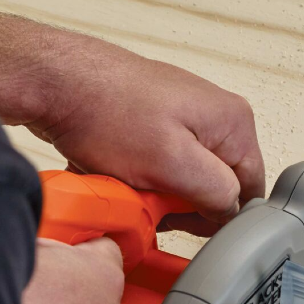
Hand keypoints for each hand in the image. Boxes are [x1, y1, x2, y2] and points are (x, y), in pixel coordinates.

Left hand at [0, 0, 263, 232]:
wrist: (55, 80)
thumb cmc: (107, 111)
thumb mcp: (173, 165)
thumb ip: (216, 193)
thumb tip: (232, 212)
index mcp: (232, 122)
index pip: (248, 190)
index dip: (216, 217)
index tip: (183, 222)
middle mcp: (212, 115)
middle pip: (212, 185)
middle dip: (179, 203)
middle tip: (147, 202)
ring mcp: (179, 117)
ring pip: (177, 179)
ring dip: (152, 192)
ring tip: (125, 185)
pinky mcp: (148, 122)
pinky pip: (152, 166)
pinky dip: (134, 178)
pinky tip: (112, 174)